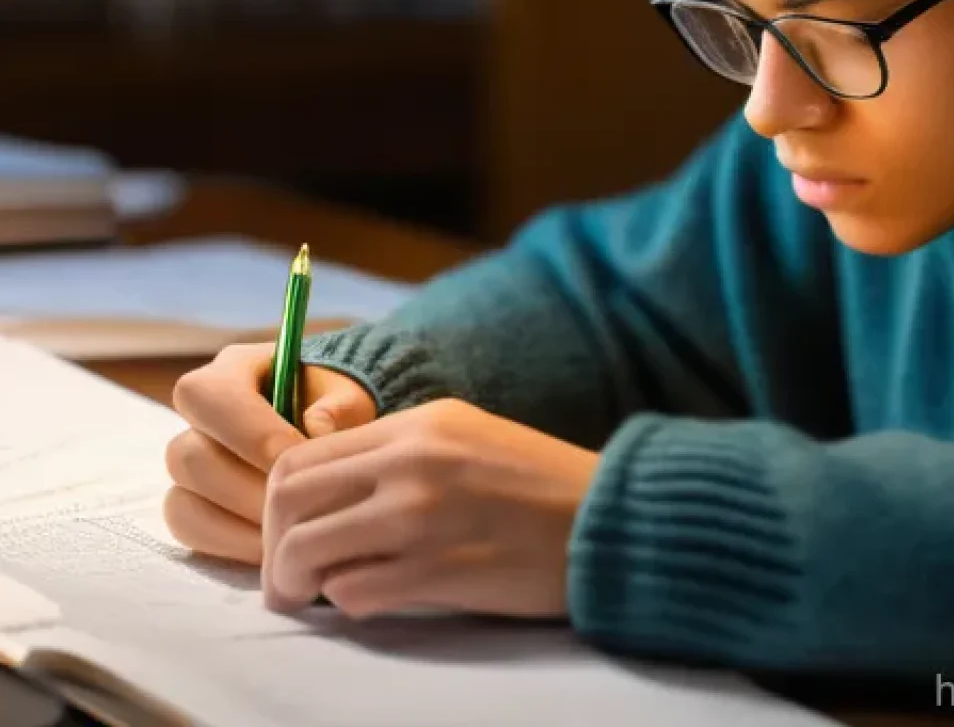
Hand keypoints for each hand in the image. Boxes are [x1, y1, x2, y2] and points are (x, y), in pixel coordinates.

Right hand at [163, 342, 376, 564]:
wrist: (338, 429)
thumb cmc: (340, 404)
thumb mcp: (350, 394)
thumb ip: (340, 406)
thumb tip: (316, 430)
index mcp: (231, 371)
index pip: (209, 395)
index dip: (249, 431)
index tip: (297, 457)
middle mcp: (199, 418)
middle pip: (189, 456)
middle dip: (249, 488)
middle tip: (299, 505)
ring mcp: (191, 465)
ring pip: (183, 501)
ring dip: (240, 522)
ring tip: (292, 529)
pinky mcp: (194, 504)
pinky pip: (191, 531)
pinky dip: (232, 544)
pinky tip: (276, 546)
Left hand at [261, 398, 600, 619]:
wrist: (605, 519)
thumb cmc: (536, 481)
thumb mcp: (463, 434)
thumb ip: (393, 451)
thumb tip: (327, 489)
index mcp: (416, 425)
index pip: (300, 453)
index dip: (277, 500)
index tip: (286, 529)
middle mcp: (409, 464)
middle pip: (288, 498)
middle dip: (272, 543)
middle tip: (286, 573)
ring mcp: (422, 517)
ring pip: (307, 549)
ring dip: (297, 581)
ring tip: (310, 596)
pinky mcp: (439, 572)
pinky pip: (353, 594)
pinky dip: (346, 603)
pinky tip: (368, 599)